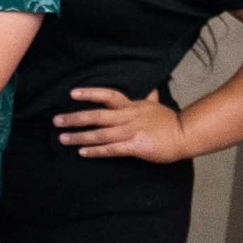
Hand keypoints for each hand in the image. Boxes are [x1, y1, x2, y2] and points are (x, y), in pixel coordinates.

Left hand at [52, 86, 189, 163]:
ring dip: (80, 136)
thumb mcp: (157, 107)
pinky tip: (82, 152)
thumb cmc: (170, 123)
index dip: (90, 93)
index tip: (72, 93)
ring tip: (63, 138)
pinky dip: (96, 151)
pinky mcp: (136, 146)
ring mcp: (132, 131)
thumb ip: (151, 99)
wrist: (186, 135)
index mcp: (133, 106)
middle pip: (98, 115)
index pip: (109, 95)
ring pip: (101, 133)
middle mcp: (129, 116)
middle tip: (56, 121)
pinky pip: (112, 149)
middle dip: (75, 118)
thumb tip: (152, 89)